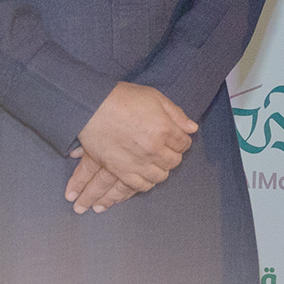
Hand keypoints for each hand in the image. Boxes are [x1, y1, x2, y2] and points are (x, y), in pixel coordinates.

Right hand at [69, 81, 196, 205]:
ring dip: (159, 171)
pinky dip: (144, 183)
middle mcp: (154, 149)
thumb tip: (192, 128)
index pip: (184, 143)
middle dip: (171, 155)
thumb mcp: (155, 97)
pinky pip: (138, 186)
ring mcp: (137, 162)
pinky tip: (143, 176)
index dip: (181, 140)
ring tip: (154, 164)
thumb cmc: (123, 98)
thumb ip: (176, 114)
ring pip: (158, 176)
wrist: (91, 107)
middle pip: (173, 162)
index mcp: (165, 130)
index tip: (176, 138)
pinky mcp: (120, 170)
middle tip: (165, 150)